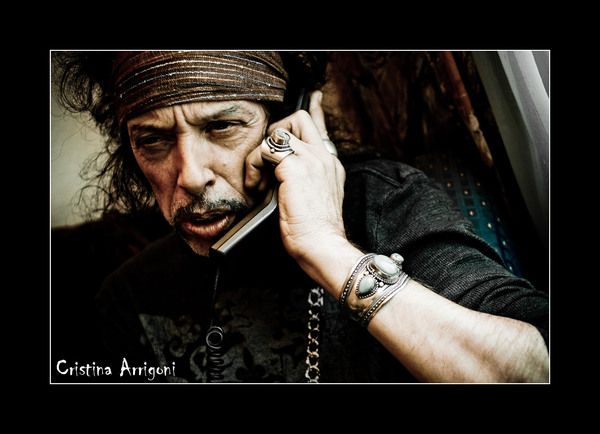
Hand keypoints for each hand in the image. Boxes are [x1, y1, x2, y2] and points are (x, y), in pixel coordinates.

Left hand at [245, 91, 347, 263]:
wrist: (322, 245)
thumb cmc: (315, 232)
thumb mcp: (314, 201)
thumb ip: (304, 182)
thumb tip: (280, 175)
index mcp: (331, 166)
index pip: (321, 129)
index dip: (315, 110)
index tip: (313, 98)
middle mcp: (324, 158)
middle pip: (302, 118)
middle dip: (277, 130)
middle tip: (266, 157)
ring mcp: (311, 159)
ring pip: (280, 131)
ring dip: (261, 152)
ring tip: (258, 177)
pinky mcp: (295, 167)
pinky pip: (266, 149)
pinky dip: (254, 165)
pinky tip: (256, 185)